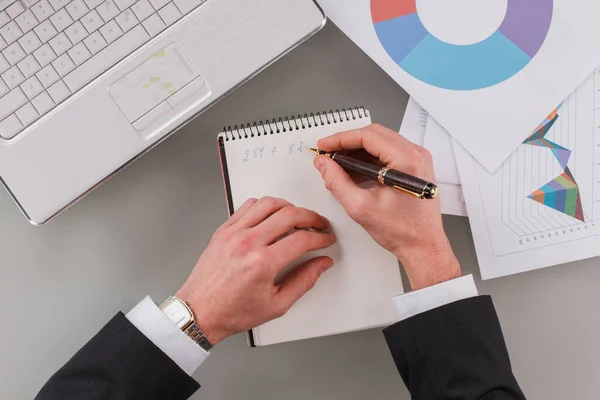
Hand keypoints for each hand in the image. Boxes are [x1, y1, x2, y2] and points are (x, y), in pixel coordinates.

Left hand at [176, 197, 335, 344]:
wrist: (199, 312)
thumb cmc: (232, 311)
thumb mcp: (277, 305)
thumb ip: (304, 281)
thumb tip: (321, 264)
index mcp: (262, 263)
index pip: (302, 239)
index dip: (321, 237)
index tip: (326, 239)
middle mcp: (247, 243)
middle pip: (290, 214)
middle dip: (312, 218)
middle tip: (319, 225)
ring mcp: (233, 233)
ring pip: (269, 203)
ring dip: (289, 207)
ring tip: (298, 217)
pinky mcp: (223, 230)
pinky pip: (248, 206)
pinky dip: (265, 206)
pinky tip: (272, 215)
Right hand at [313, 124, 460, 289]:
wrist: (422, 246)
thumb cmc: (403, 231)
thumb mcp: (360, 207)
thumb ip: (337, 181)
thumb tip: (324, 165)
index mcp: (407, 160)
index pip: (368, 136)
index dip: (340, 139)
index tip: (325, 145)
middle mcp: (416, 155)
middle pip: (374, 135)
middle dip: (347, 143)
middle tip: (328, 153)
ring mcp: (417, 160)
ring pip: (380, 143)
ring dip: (356, 151)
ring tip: (337, 163)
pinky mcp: (414, 168)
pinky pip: (387, 154)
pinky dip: (368, 159)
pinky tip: (353, 170)